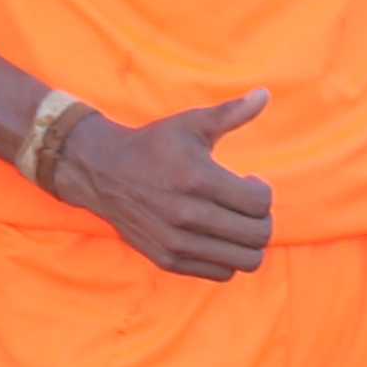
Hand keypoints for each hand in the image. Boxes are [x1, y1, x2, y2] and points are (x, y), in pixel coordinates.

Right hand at [53, 90, 275, 279]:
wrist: (101, 172)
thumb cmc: (153, 145)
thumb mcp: (190, 124)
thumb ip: (231, 112)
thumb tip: (265, 93)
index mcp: (198, 180)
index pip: (260, 203)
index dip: (263, 191)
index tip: (247, 180)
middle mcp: (187, 216)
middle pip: (258, 235)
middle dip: (261, 218)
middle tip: (244, 204)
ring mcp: (176, 243)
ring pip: (245, 261)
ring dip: (248, 242)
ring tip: (233, 221)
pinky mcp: (167, 260)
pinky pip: (220, 273)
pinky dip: (227, 257)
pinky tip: (216, 235)